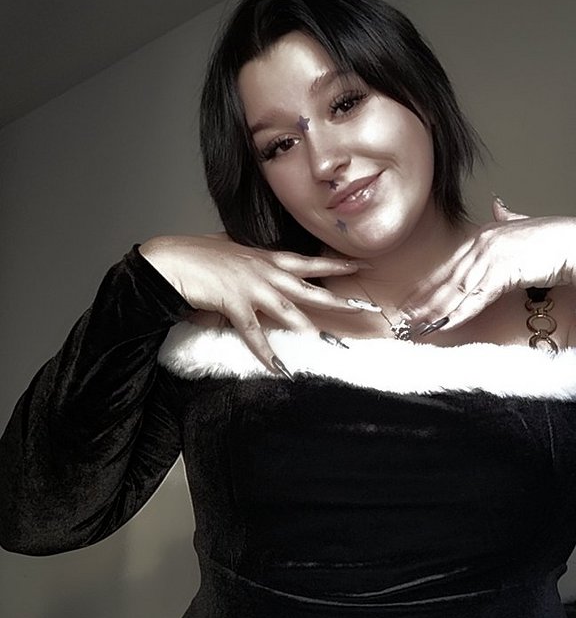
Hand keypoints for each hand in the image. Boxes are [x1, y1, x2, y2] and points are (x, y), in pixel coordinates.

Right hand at [139, 232, 366, 371]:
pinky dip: (266, 352)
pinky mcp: (234, 304)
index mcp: (266, 258)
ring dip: (309, 330)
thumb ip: (250, 257)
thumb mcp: (231, 250)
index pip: (309, 261)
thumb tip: (257, 257)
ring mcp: (251, 288)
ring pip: (289, 311)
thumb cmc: (197, 254)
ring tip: (329, 344)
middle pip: (310, 289)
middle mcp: (265, 272)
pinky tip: (278, 367)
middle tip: (363, 310)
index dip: (336, 263)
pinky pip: (254, 333)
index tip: (360, 264)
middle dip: (338, 301)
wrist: (171, 260)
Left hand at [400, 201, 575, 332]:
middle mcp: (483, 244)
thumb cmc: (557, 240)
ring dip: (435, 312)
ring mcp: (491, 258)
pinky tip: (443, 325)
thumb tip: (498, 203)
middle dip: (425, 302)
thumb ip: (509, 217)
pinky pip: (474, 299)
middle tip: (406, 319)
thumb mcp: (526, 225)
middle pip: (448, 279)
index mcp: (486, 233)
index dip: (431, 285)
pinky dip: (457, 313)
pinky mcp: (502, 273)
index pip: (452, 265)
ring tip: (418, 328)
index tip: (414, 300)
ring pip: (456, 291)